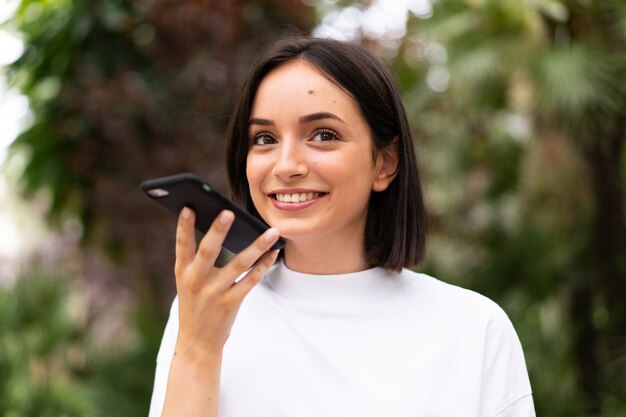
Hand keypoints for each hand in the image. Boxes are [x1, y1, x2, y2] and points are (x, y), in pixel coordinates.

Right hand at [173, 207, 279, 362]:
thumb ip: (197, 259)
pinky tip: (273, 252)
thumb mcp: (187, 282)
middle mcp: (196, 281)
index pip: (182, 245)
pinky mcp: (230, 303)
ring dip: (257, 246)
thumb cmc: (195, 303)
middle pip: (208, 251)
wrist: (197, 342)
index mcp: (182, 271)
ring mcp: (214, 293)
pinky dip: (264, 265)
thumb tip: (219, 227)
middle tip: (229, 212)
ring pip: (238, 264)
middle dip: (218, 231)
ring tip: (271, 231)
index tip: (188, 207)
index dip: (183, 226)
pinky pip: (251, 281)